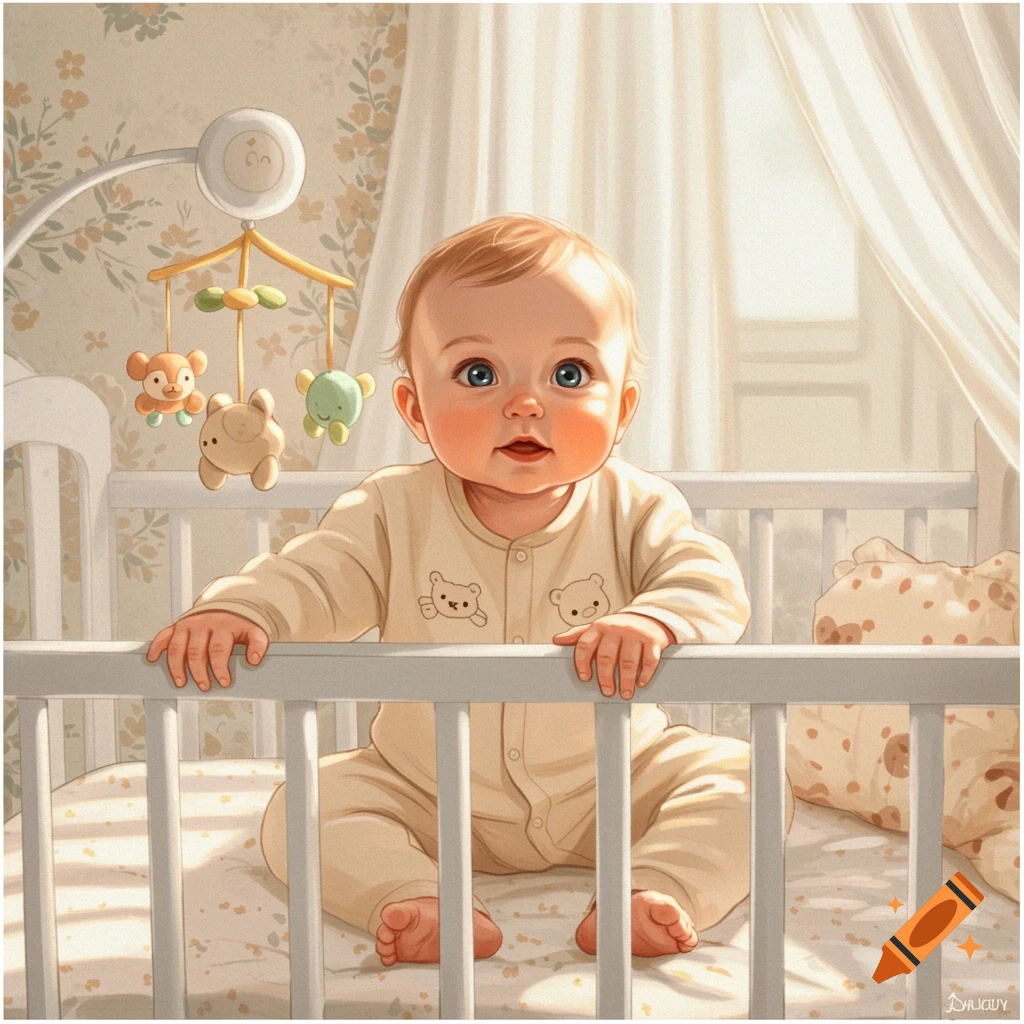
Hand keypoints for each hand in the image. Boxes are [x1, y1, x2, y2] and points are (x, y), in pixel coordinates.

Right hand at [146, 611, 269, 690]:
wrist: (227, 607)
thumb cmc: (239, 626)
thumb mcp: (254, 631)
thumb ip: (258, 644)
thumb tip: (254, 659)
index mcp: (224, 626)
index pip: (219, 649)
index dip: (220, 667)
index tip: (223, 682)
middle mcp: (204, 624)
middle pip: (196, 651)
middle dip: (199, 672)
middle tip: (204, 686)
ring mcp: (189, 625)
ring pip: (177, 646)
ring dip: (176, 666)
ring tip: (181, 682)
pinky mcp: (178, 626)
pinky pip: (163, 635)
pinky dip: (156, 647)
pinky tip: (152, 659)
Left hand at [553, 613, 675, 699]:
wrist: (649, 617)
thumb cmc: (620, 627)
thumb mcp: (598, 628)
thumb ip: (579, 635)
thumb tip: (557, 640)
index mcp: (600, 627)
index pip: (585, 645)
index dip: (582, 663)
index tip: (584, 678)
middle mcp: (616, 629)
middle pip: (606, 657)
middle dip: (605, 678)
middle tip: (607, 692)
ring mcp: (635, 634)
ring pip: (628, 661)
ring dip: (626, 681)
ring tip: (625, 693)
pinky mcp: (652, 640)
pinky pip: (649, 660)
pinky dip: (645, 674)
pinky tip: (640, 683)